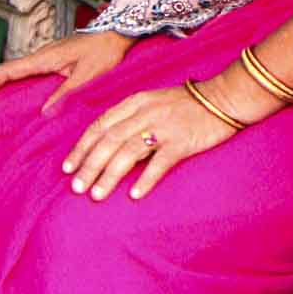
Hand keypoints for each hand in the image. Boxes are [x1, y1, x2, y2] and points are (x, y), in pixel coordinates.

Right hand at [0, 28, 132, 110]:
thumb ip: (66, 93)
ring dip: (0, 87)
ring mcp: (47, 59)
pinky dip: (16, 86)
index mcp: (44, 58)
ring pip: (16, 73)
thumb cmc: (104, 51)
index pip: (7, 71)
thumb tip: (43, 114)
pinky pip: (29, 75)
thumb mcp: (87, 75)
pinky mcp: (54, 62)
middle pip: (6, 72)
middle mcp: (41, 57)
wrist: (118, 33)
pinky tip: (17, 100)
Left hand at [62, 84, 237, 201]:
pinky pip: (159, 163)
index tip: (68, 168)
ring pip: (128, 153)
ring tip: (97, 195)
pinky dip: (145, 179)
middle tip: (77, 187)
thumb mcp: (154, 101)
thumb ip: (131, 118)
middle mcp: (146, 113)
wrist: (224, 98)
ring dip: (109, 175)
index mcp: (136, 102)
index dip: (82, 148)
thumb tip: (107, 144)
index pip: (100, 125)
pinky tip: (134, 195)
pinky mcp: (182, 142)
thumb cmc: (188, 103)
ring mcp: (164, 127)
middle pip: (109, 141)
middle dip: (89, 166)